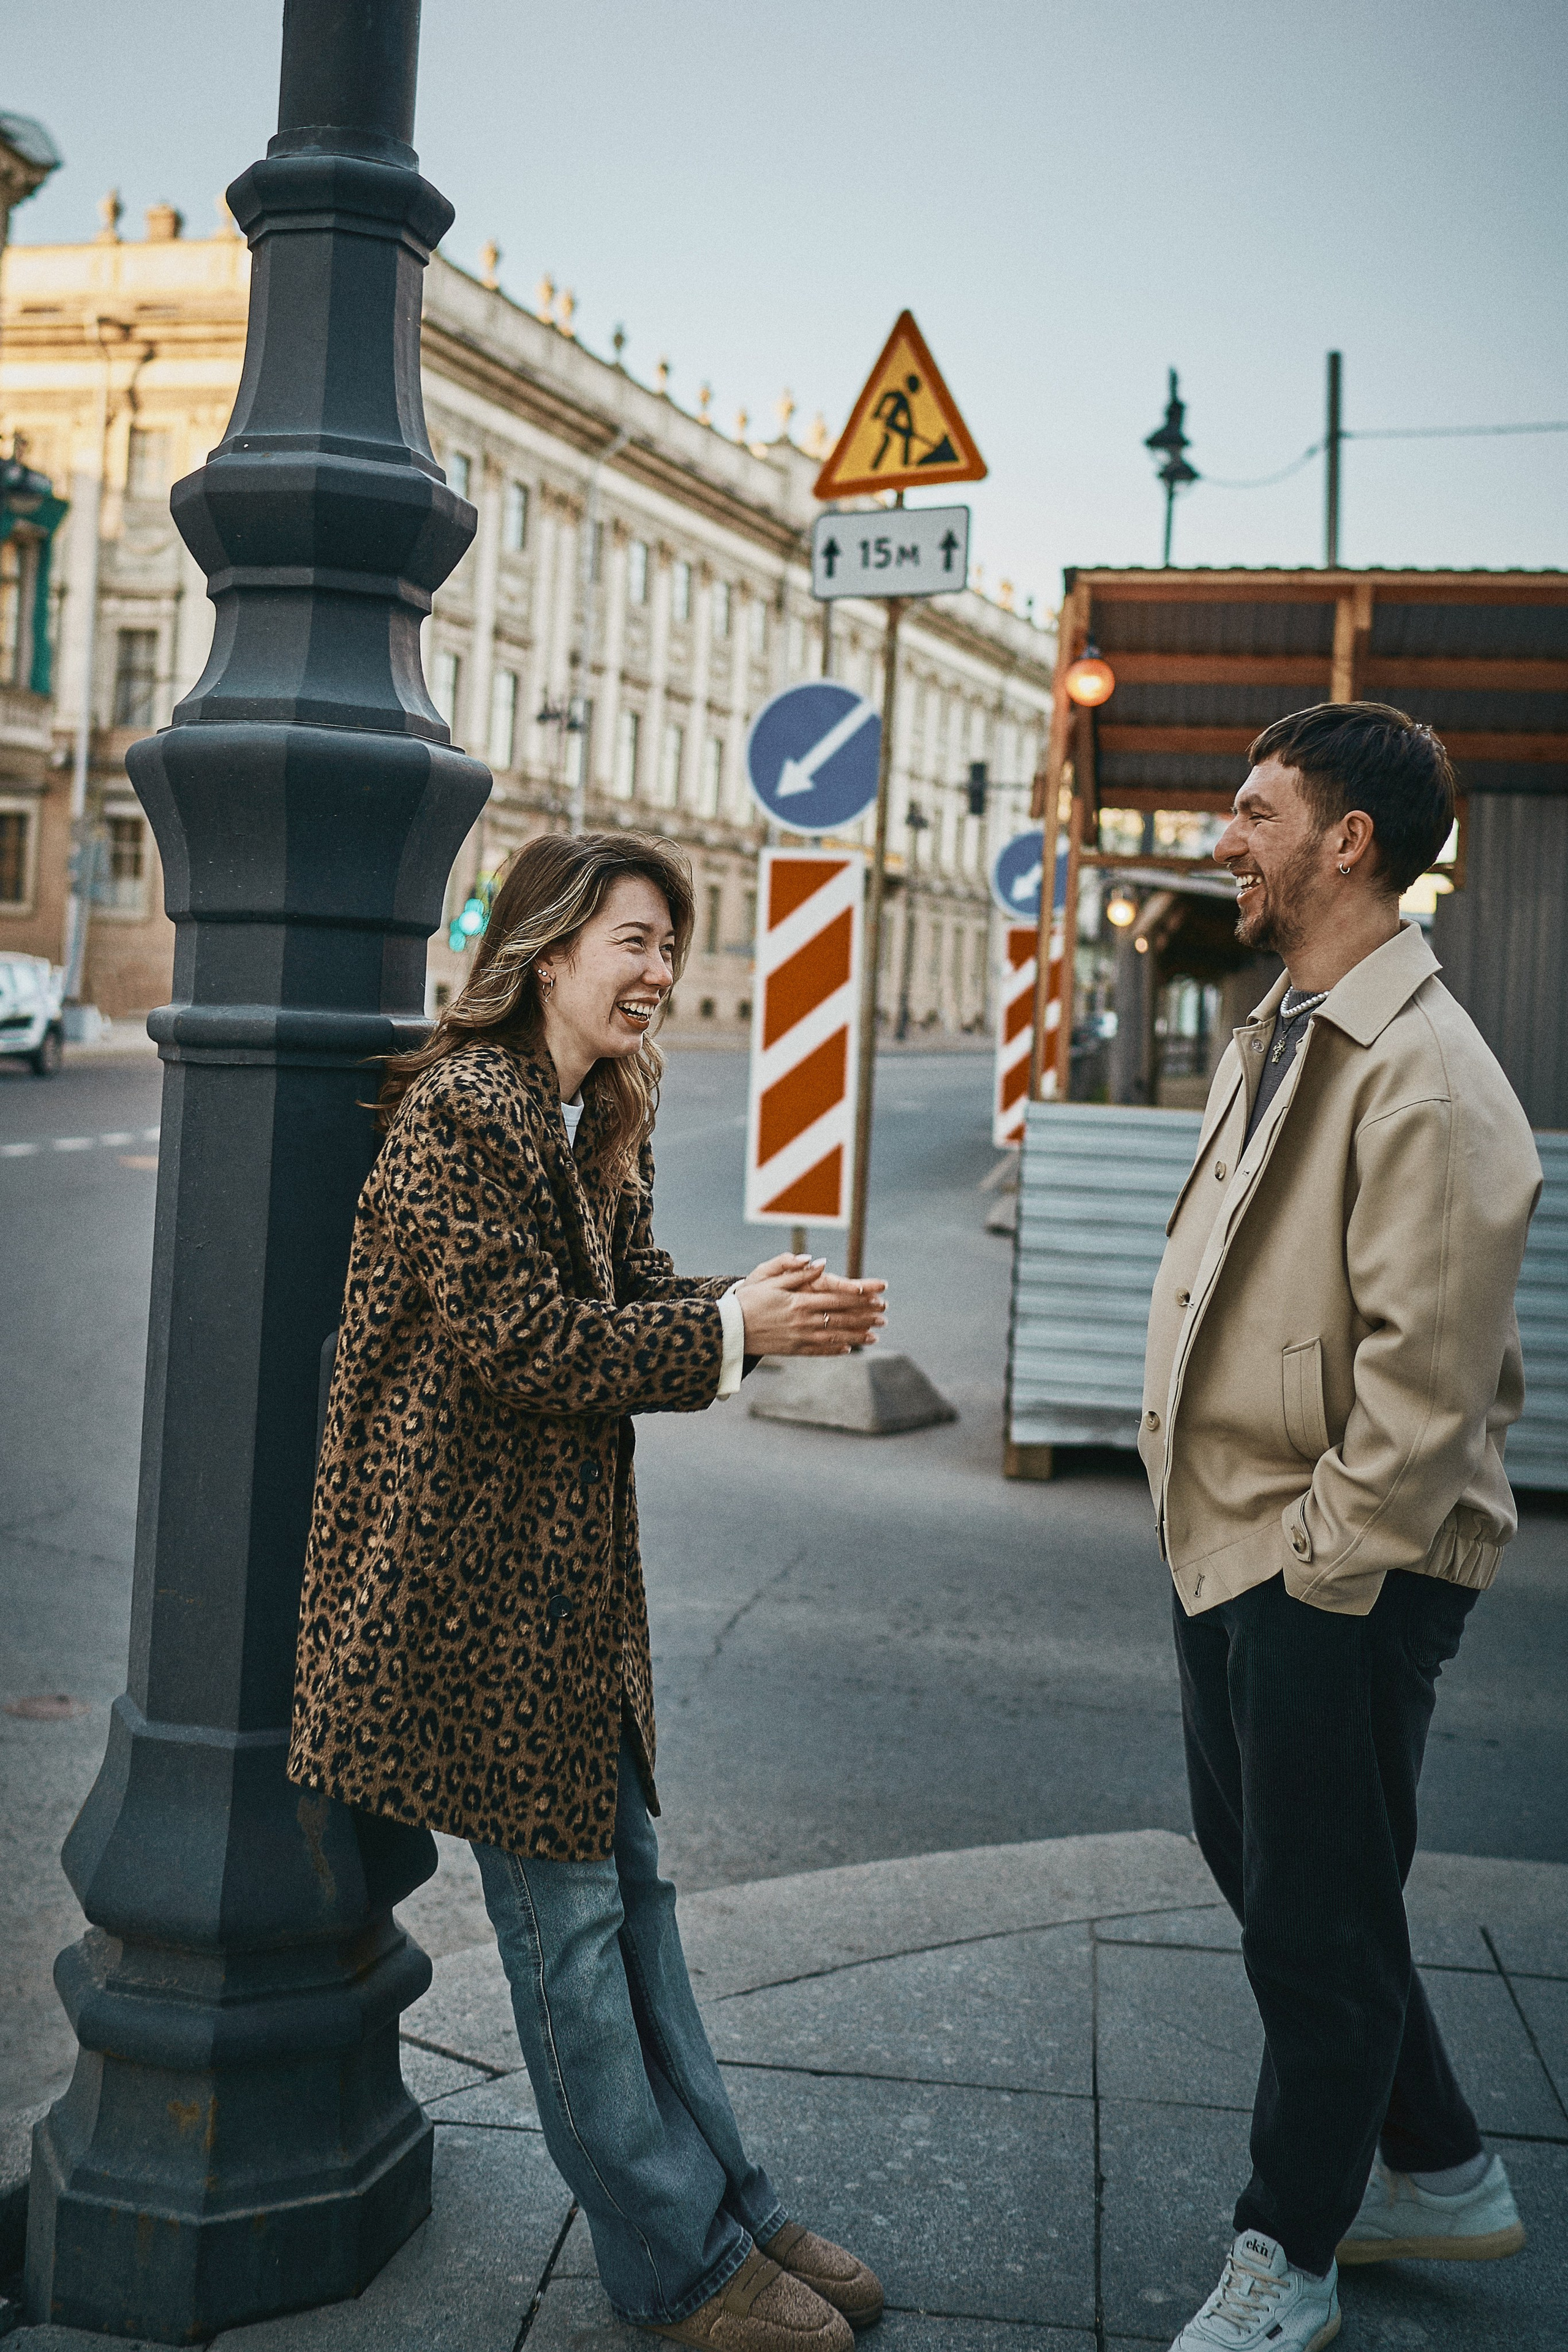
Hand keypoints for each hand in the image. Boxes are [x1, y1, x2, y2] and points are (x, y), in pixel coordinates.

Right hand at [736, 1256, 887, 1357]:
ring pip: (835, 1337)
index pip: (838, 1297)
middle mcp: (804, 1320)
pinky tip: (848, 1349)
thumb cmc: (748, 1300)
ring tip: (875, 1336)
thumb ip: (797, 1272)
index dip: (860, 1296)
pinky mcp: (794, 1350)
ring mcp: (800, 1337)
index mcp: (800, 1301)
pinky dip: (836, 1350)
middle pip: (841, 1317)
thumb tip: (820, 1262)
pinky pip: (820, 1351)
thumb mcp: (770, 1280)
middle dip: (865, 1316)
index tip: (878, 1294)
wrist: (729, 1329)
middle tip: (884, 1316)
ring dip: (857, 1336)